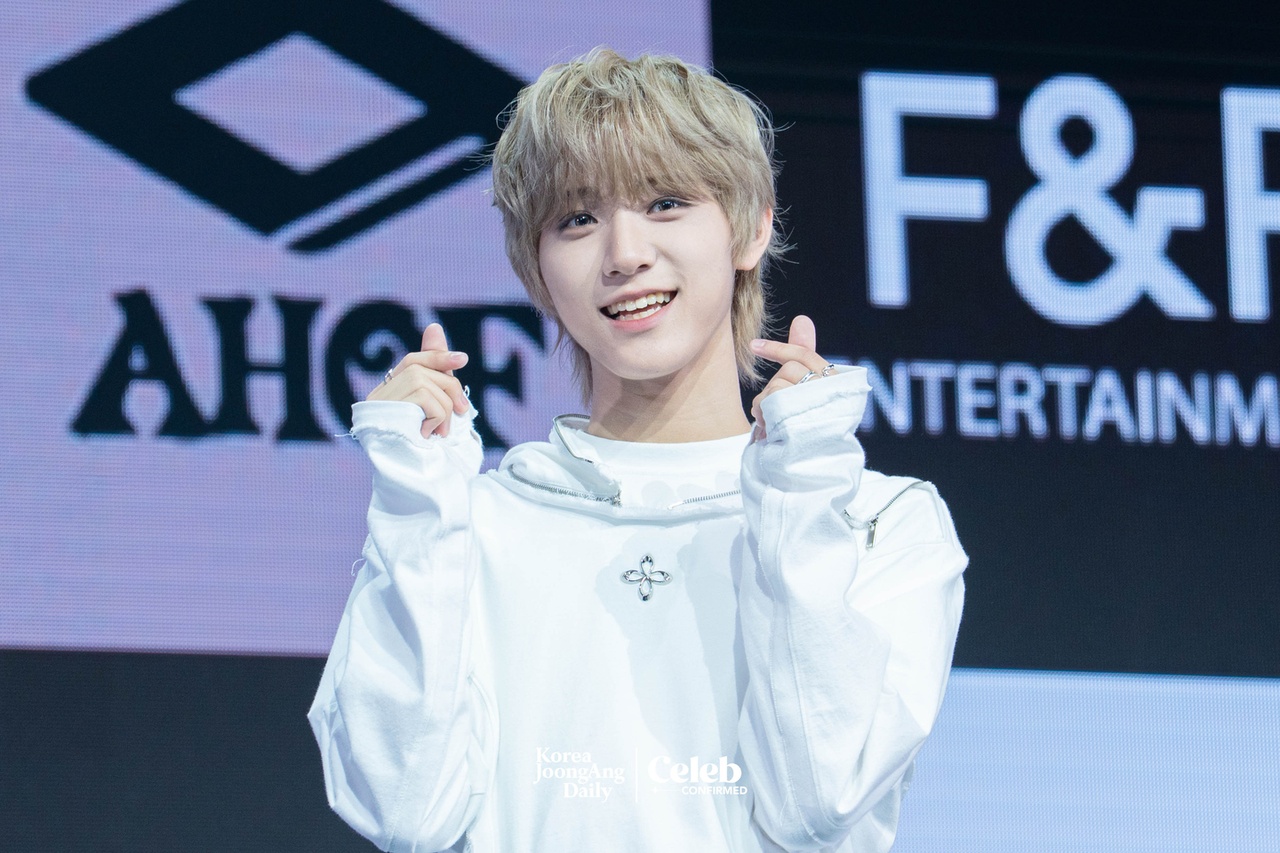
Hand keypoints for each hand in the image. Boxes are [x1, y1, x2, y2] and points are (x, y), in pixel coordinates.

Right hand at [366, 322, 469, 438]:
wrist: (420, 484)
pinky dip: (437, 415)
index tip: (462, 358)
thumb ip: (436, 372)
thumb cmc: (429, 449)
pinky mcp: (386, 416)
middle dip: (449, 387)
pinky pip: (424, 397)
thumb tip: (434, 327)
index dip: (437, 356)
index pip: (412, 361)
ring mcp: (379, 407)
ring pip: (425, 383)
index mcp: (388, 395)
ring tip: (441, 432)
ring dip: (444, 408)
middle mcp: (378, 398)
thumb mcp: (437, 407)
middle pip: (421, 370)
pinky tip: (430, 435)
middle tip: (461, 411)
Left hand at [749, 315, 831, 439]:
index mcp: (837, 384)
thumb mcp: (807, 390)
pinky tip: (770, 431)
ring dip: (766, 406)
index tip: (753, 346)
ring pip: (777, 386)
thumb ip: (804, 355)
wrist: (812, 468)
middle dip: (774, 388)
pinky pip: (772, 403)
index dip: (778, 349)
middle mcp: (832, 392)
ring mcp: (818, 406)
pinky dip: (765, 415)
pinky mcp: (801, 422)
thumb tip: (802, 318)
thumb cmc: (809, 427)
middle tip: (773, 412)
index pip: (805, 355)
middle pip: (788, 371)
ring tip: (773, 426)